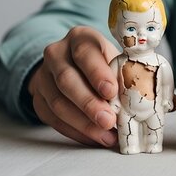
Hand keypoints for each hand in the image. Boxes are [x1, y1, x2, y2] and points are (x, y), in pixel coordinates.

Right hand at [28, 26, 119, 146]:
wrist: (75, 64)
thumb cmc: (105, 62)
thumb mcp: (115, 57)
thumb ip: (122, 72)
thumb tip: (137, 97)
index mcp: (80, 38)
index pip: (85, 53)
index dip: (97, 73)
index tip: (111, 92)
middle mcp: (56, 54)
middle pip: (67, 80)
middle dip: (89, 104)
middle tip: (108, 121)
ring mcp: (43, 76)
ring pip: (58, 103)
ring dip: (83, 123)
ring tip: (105, 136)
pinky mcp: (38, 98)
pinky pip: (52, 118)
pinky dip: (75, 131)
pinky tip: (93, 138)